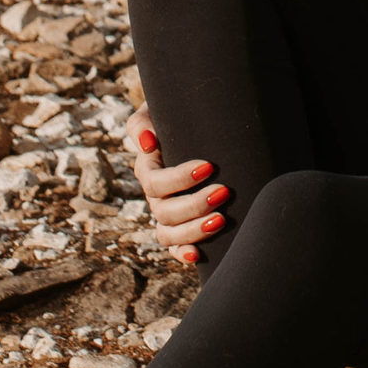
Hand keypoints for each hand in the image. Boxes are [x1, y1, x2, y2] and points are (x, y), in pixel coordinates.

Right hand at [125, 105, 228, 263]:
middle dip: (195, 204)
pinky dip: (182, 254)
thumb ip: (144, 123)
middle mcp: (154, 195)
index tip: (209, 166)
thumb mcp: (158, 111)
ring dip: (194, 230)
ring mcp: (166, 214)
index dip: (179, 178)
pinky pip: (174, 247)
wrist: (197, 129)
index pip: (156, 181)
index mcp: (148, 169)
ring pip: (169, 233)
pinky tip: (197, 255)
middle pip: (165, 211)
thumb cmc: (178, 117)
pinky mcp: (179, 228)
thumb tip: (148, 142)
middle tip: (224, 192)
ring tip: (222, 219)